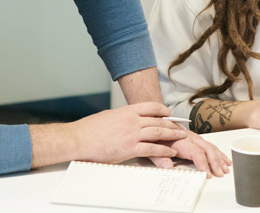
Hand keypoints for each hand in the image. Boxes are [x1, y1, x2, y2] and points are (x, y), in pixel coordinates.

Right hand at [68, 102, 191, 163]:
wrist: (79, 139)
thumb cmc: (89, 129)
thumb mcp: (108, 116)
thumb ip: (121, 117)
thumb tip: (126, 120)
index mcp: (126, 111)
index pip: (150, 106)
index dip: (163, 110)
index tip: (169, 113)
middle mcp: (132, 121)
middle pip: (158, 120)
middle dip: (172, 124)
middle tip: (180, 128)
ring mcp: (132, 134)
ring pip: (158, 133)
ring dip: (172, 136)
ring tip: (180, 138)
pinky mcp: (130, 148)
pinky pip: (152, 149)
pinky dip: (164, 150)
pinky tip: (170, 152)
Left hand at [147, 130, 230, 175]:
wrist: (150, 118)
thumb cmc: (150, 134)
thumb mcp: (149, 147)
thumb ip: (158, 157)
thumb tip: (168, 167)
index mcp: (179, 140)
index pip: (195, 152)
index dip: (203, 163)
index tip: (207, 174)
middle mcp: (188, 137)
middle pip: (206, 149)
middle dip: (215, 162)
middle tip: (220, 173)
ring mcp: (192, 136)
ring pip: (209, 146)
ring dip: (218, 158)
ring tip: (225, 168)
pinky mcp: (193, 137)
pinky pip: (208, 144)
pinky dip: (217, 152)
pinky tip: (223, 158)